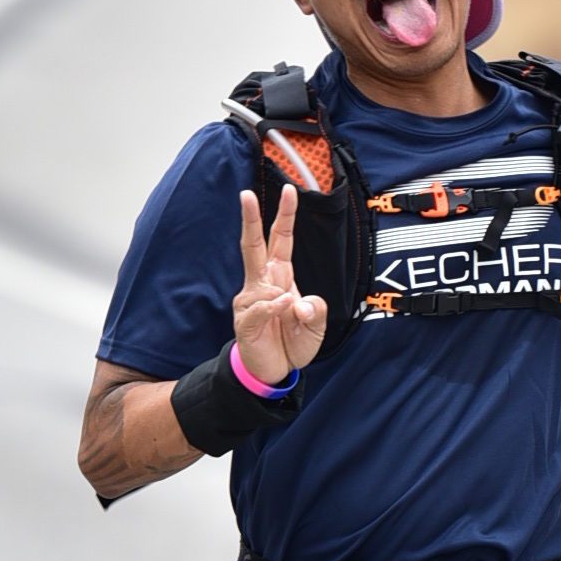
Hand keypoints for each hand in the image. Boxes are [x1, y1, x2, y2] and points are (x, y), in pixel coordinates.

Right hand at [234, 185, 327, 381]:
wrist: (274, 370)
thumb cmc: (292, 341)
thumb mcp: (316, 324)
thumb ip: (315, 310)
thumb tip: (298, 302)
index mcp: (279, 275)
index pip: (280, 239)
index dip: (285, 216)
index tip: (290, 189)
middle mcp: (261, 282)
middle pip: (253, 245)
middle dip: (250, 219)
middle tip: (245, 194)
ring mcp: (250, 300)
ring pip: (261, 284)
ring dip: (282, 298)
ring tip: (292, 317)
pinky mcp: (244, 321)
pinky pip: (260, 308)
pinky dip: (274, 308)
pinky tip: (282, 310)